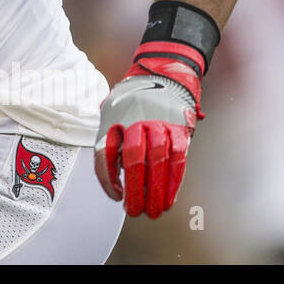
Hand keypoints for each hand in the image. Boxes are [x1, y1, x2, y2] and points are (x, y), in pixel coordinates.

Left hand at [93, 43, 204, 218]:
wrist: (164, 72)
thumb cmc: (132, 99)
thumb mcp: (112, 110)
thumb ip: (109, 138)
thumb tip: (114, 174)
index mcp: (112, 117)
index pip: (104, 153)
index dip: (108, 179)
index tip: (114, 196)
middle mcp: (135, 120)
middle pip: (133, 160)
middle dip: (134, 190)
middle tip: (133, 211)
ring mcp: (159, 123)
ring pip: (157, 163)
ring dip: (156, 191)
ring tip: (153, 211)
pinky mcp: (179, 128)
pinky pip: (177, 159)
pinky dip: (174, 182)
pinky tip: (169, 198)